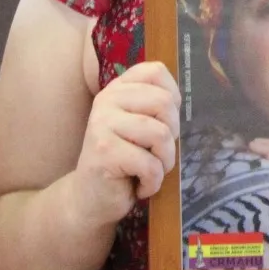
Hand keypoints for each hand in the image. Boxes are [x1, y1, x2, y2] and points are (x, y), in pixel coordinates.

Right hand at [67, 61, 179, 229]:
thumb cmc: (124, 162)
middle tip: (156, 154)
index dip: (172, 97)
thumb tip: (178, 99)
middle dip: (172, 136)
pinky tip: (140, 186)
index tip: (163, 122)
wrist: (90, 198)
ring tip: (149, 171)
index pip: (155, 71)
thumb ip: (155, 106)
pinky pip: (150, 164)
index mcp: (117, 89)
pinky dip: (153, 182)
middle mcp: (107, 100)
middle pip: (164, 103)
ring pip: (161, 134)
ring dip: (164, 162)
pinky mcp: (104, 151)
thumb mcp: (139, 127)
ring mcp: (102, 124)